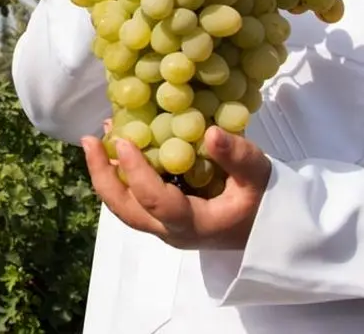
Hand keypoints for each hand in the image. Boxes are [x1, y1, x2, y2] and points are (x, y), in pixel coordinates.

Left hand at [81, 126, 271, 250]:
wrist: (273, 230)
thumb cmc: (267, 203)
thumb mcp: (260, 176)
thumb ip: (238, 157)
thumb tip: (210, 132)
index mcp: (194, 225)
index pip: (156, 201)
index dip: (136, 172)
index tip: (123, 140)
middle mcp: (172, 231)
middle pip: (127, 210)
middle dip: (102, 176)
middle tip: (90, 141)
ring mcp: (166, 227)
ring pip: (126, 207)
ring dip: (108, 175)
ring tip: (96, 140)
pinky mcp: (166, 217)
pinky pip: (135, 200)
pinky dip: (122, 175)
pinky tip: (119, 147)